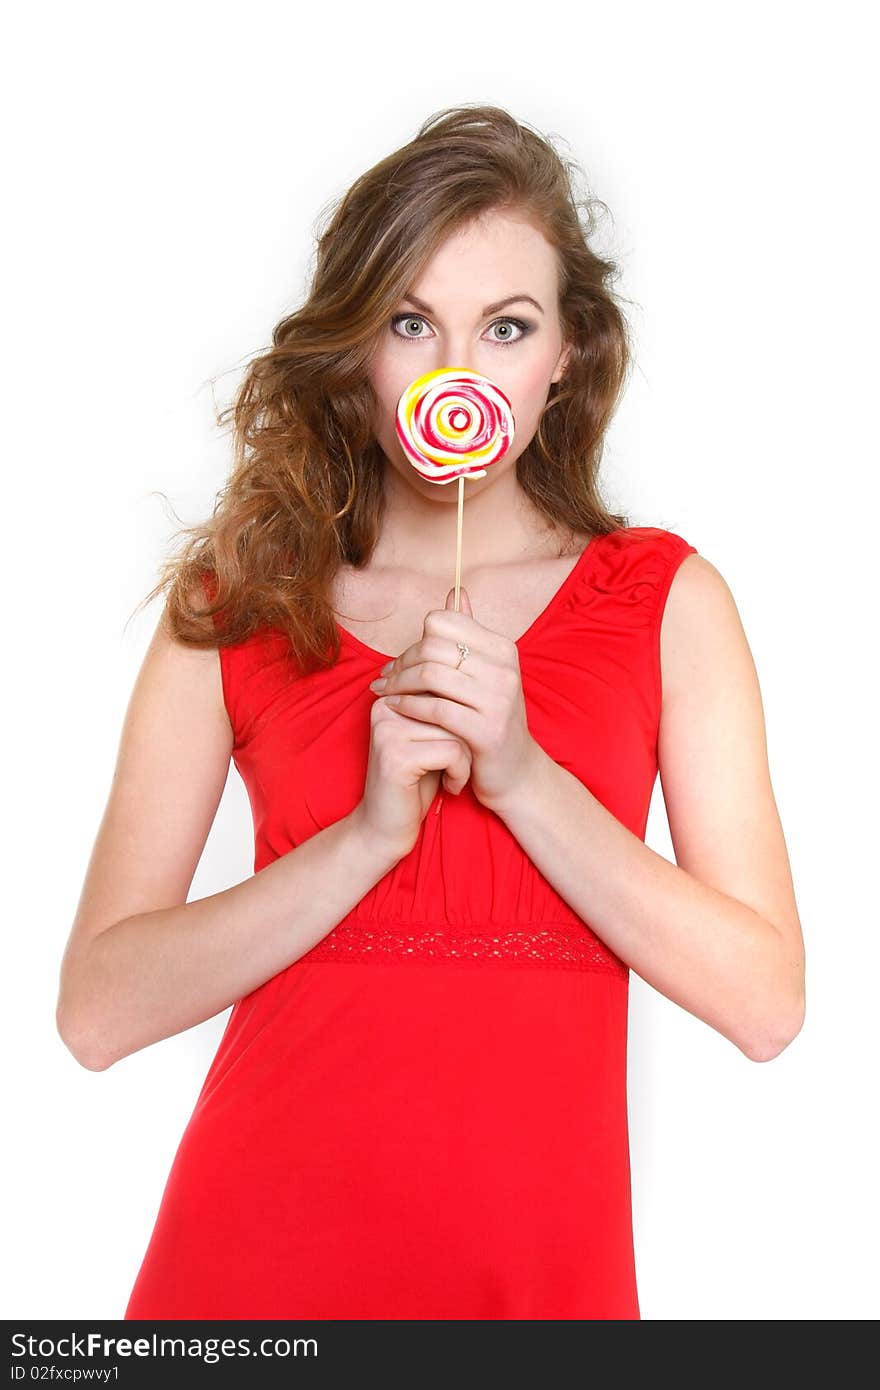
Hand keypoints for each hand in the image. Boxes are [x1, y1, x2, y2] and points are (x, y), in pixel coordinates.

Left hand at [368, 585, 542, 813]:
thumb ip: (469, 634)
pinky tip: (395, 710)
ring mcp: (498, 699)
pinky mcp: (487, 730)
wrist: (516, 772)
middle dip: (400, 663)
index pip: (442, 622)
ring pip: (430, 675)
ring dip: (398, 685)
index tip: (400, 662)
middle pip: (432, 646)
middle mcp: (504, 668)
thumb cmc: (491, 720)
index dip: (414, 640)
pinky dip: (408, 707)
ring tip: (384, 695)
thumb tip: (456, 592)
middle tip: (383, 680)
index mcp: (502, 648)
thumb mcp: (486, 673)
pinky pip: (435, 709)